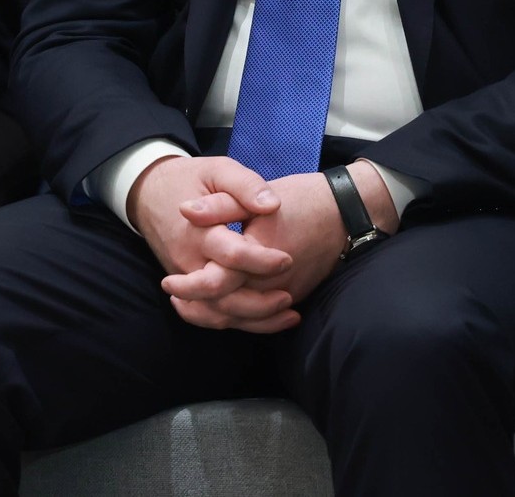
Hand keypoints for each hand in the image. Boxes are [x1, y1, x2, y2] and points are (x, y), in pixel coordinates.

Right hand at [127, 155, 294, 332]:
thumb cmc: (189, 179)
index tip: (288, 259)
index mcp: (197, 231)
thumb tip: (272, 205)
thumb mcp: (217, 169)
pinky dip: (240, 322)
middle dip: (259, 303)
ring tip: (289, 314)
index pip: (232, 255)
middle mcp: (187, 260)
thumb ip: (245, 185)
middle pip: (223, 295)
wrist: (147, 194)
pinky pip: (211, 313)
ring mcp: (184, 277)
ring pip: (217, 313)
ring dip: (254, 319)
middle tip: (289, 296)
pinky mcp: (186, 286)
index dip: (262, 261)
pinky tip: (270, 318)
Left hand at [168, 164, 400, 330]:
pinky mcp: (294, 294)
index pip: (217, 283)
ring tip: (190, 306)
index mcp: (257, 254)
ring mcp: (286, 292)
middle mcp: (272, 282)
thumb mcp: (256, 195)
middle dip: (198, 308)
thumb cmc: (300, 199)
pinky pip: (263, 317)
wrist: (346, 212)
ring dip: (216, 317)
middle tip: (174, 295)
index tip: (168, 282)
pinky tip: (225, 311)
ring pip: (245, 318)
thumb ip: (219, 207)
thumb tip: (184, 210)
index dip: (190, 287)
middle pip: (229, 309)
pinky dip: (242, 319)